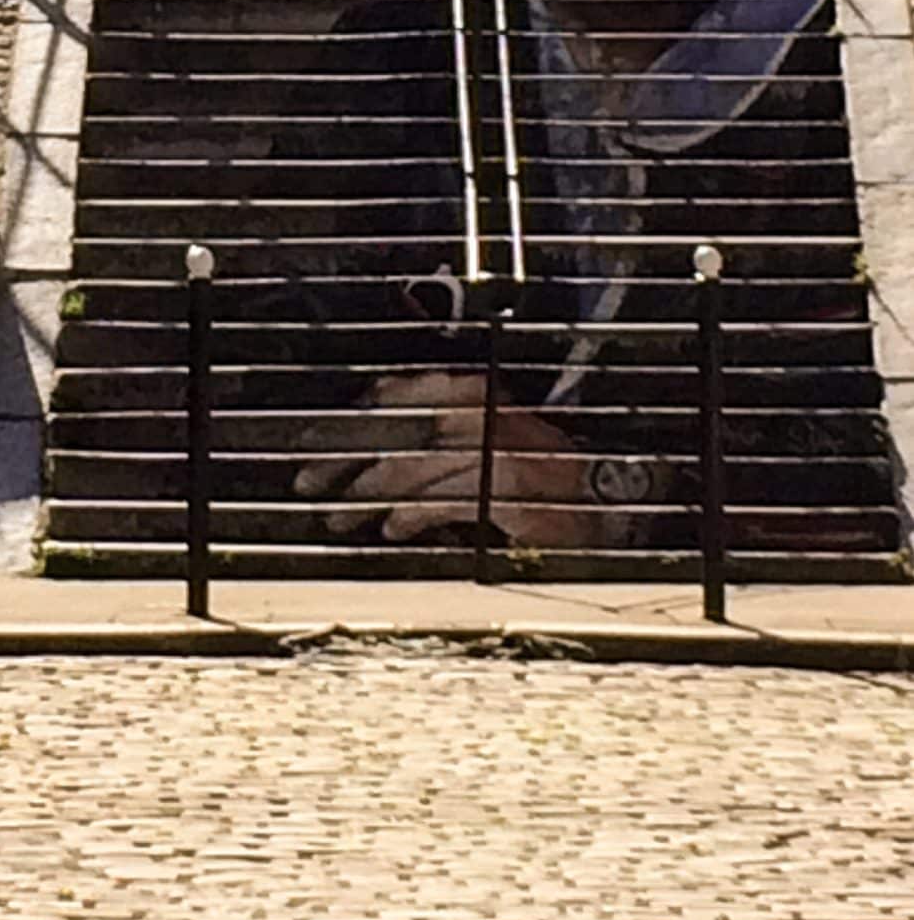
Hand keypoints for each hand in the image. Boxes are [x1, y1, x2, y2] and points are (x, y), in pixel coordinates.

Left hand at [291, 371, 636, 551]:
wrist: (610, 501)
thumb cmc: (543, 477)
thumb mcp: (486, 443)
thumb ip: (436, 438)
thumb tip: (368, 452)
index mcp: (473, 390)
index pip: (396, 393)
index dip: (348, 419)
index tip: (311, 443)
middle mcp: (484, 410)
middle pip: (395, 426)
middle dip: (345, 455)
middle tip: (308, 482)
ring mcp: (499, 448)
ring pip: (414, 464)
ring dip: (367, 492)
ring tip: (338, 516)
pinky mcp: (512, 489)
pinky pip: (447, 498)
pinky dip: (413, 515)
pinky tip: (391, 530)